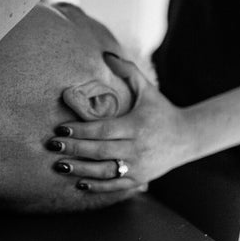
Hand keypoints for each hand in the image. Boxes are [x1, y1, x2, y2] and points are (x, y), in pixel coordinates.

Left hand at [45, 53, 193, 192]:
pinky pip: (115, 186)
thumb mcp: (147, 89)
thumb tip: (105, 53)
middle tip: (52, 146)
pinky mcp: (139, 179)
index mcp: (136, 126)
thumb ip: (127, 70)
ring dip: (80, 170)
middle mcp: (136, 148)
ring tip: (59, 165)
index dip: (80, 130)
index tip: (60, 128)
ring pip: (104, 171)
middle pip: (99, 150)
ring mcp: (138, 166)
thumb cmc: (161, 110)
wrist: (187, 138)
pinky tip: (79, 183)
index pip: (102, 130)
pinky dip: (97, 186)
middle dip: (74, 148)